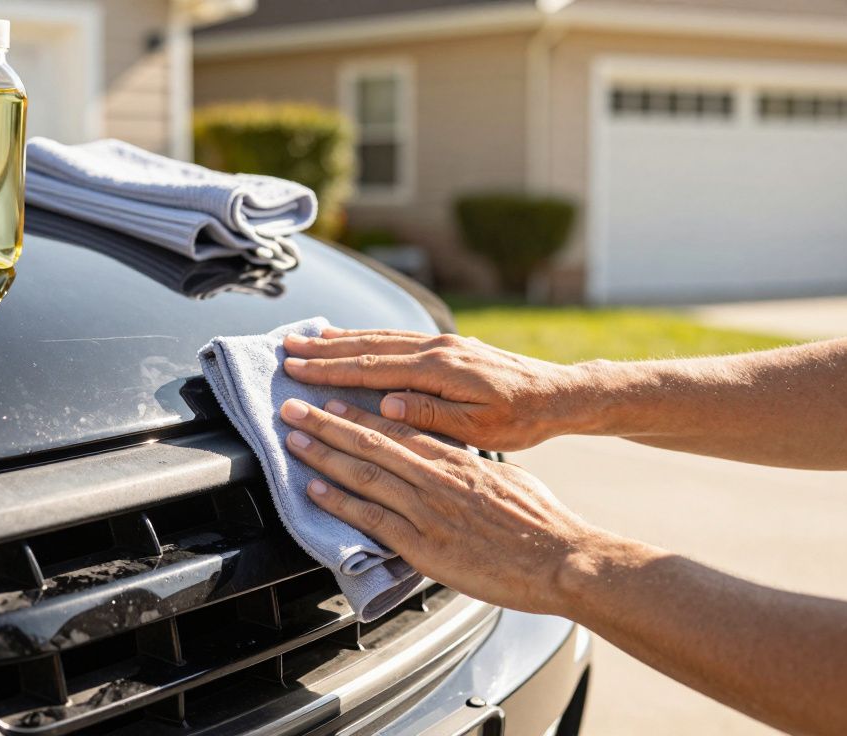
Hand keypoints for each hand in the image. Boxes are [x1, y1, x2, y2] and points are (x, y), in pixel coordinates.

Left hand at [278, 396, 602, 614]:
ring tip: (292, 439)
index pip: (398, 429)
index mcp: (457, 461)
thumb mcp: (505, 479)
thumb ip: (470, 468)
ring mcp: (428, 512)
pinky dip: (339, 501)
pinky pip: (371, 519)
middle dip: (326, 423)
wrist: (561, 560)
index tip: (331, 399)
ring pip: (365, 474)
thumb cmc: (540, 523)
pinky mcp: (423, 547)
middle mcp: (437, 479)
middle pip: (372, 443)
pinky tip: (313, 488)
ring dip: (323, 454)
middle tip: (292, 407)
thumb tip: (454, 459)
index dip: (359, 413)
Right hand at [283, 327, 593, 450]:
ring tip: (309, 338)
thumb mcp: (480, 428)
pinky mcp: (450, 347)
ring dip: (343, 340)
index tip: (296, 369)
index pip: (373, 369)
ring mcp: (444, 344)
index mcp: (441, 369)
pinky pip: (400, 339)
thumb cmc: (523, 418)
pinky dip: (370, 338)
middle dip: (325, 349)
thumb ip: (431, 415)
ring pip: (383, 338)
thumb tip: (386, 405)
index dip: (330, 369)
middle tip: (286, 348)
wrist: (560, 394)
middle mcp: (438, 349)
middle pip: (370, 346)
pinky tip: (355, 340)